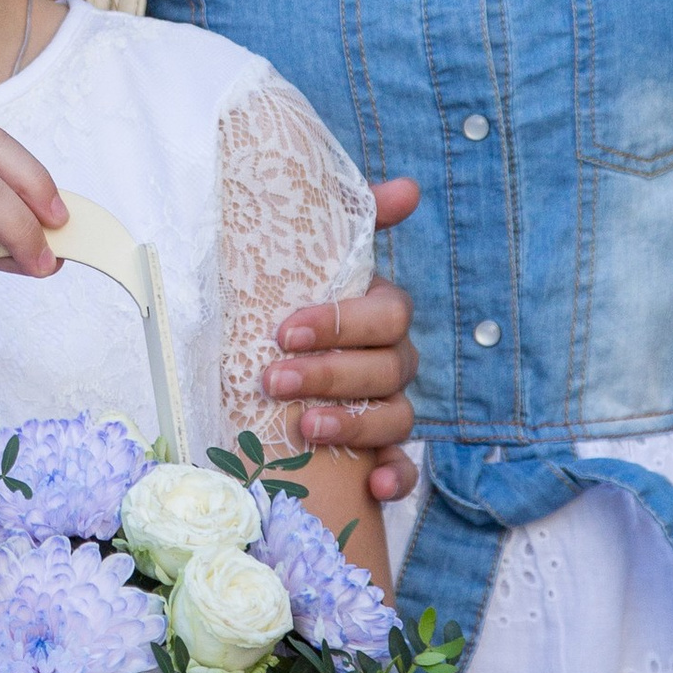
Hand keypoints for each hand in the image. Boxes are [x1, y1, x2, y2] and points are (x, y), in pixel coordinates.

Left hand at [270, 175, 421, 503]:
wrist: (263, 359)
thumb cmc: (288, 307)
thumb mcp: (306, 261)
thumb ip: (352, 218)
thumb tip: (410, 187)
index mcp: (380, 314)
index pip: (387, 316)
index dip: (341, 324)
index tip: (284, 332)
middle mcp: (392, 362)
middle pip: (387, 370)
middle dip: (329, 374)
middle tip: (272, 379)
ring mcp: (389, 409)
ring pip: (395, 418)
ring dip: (353, 425)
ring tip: (304, 429)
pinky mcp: (380, 454)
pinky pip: (405, 470)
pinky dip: (394, 478)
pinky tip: (373, 486)